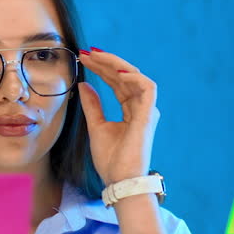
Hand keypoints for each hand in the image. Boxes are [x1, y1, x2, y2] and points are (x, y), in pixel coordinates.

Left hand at [75, 48, 159, 185]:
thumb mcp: (96, 127)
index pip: (118, 83)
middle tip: (86, 53)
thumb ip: (93, 105)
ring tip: (96, 57)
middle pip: (125, 76)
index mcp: (131, 110)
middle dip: (106, 62)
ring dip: (116, 65)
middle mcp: (141, 108)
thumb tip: (84, 85)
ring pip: (135, 77)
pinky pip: (147, 88)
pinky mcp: (149, 115)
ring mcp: (147, 111)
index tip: (84, 58)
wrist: (119, 180)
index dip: (103, 69)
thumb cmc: (111, 160)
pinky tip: (115, 72)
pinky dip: (132, 77)